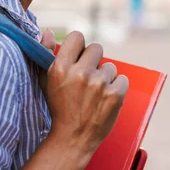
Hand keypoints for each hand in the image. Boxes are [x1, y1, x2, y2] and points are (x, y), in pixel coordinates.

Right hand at [42, 30, 128, 161]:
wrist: (73, 138)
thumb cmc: (59, 108)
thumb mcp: (46, 80)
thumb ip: (46, 53)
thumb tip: (48, 31)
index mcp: (61, 67)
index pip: (77, 37)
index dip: (79, 47)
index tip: (78, 58)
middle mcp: (80, 73)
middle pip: (97, 49)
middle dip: (94, 61)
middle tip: (88, 78)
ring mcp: (99, 83)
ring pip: (110, 67)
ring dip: (105, 77)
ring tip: (95, 93)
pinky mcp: (115, 94)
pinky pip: (122, 79)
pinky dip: (116, 88)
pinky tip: (105, 99)